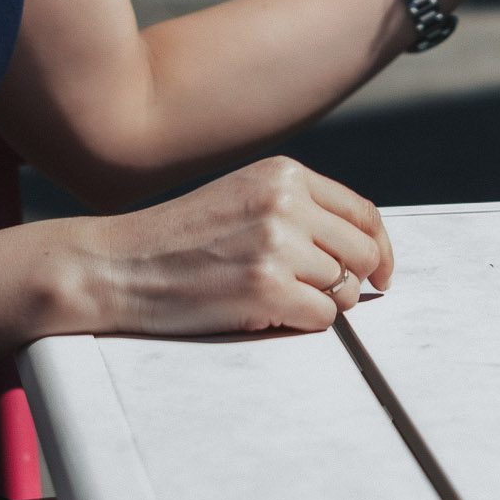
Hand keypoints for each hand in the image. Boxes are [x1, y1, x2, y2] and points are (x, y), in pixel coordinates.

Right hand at [74, 157, 392, 335]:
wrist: (118, 265)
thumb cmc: (180, 239)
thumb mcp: (242, 197)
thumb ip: (297, 208)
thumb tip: (365, 246)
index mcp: (284, 175)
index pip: (362, 212)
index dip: (380, 248)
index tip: (382, 273)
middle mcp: (286, 203)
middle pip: (363, 252)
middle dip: (354, 281)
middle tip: (325, 297)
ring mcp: (277, 245)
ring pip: (344, 289)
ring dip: (318, 304)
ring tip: (272, 299)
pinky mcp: (266, 289)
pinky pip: (322, 319)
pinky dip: (300, 324)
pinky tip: (262, 313)